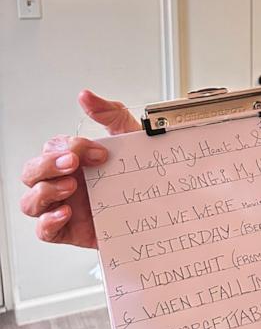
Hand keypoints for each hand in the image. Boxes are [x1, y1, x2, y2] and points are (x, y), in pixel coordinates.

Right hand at [20, 90, 139, 248]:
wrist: (161, 207)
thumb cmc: (141, 173)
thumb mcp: (132, 137)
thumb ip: (110, 112)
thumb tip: (86, 96)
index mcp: (73, 159)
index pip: (53, 147)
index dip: (70, 146)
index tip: (99, 152)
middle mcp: (63, 182)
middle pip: (31, 172)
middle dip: (47, 164)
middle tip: (74, 163)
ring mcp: (64, 207)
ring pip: (30, 202)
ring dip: (44, 192)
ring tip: (70, 187)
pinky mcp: (70, 232)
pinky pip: (44, 231)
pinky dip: (48, 222)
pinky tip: (65, 213)